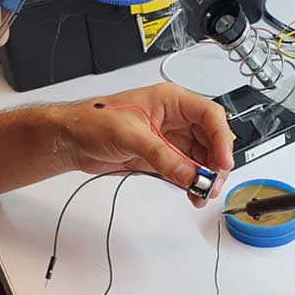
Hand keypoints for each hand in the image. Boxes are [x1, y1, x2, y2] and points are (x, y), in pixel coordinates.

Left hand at [55, 83, 234, 206]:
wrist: (71, 140)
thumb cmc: (93, 121)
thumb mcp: (129, 135)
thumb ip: (161, 155)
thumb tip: (188, 173)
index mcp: (170, 100)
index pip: (209, 115)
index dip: (221, 138)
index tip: (223, 161)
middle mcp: (173, 119)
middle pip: (210, 139)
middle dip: (215, 162)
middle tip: (212, 183)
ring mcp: (168, 139)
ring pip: (200, 157)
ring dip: (204, 176)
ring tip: (202, 193)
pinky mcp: (160, 156)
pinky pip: (185, 169)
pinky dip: (191, 182)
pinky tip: (192, 193)